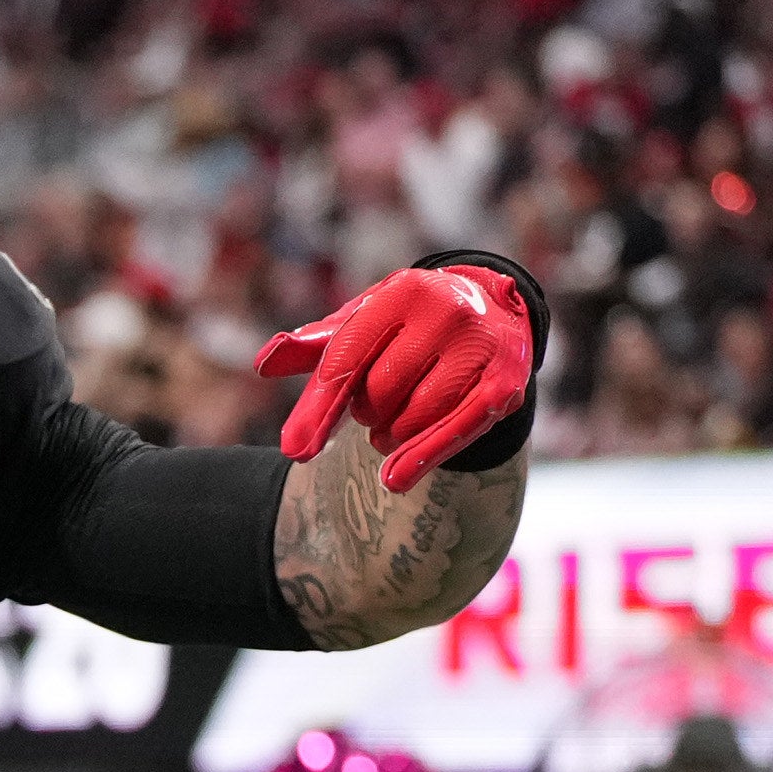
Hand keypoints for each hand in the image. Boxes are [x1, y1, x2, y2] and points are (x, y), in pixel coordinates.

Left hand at [256, 262, 537, 481]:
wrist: (492, 311)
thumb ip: (316, 346)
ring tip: (394, 419)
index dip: (319, 407)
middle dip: (366, 411)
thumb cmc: (410, 324)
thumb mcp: (364, 323)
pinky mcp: (507, 382)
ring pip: (412, 419)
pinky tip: (394, 480)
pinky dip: (420, 459)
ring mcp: (482, 346)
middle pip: (378, 394)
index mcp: (405, 290)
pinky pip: (454, 433)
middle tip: (375, 404)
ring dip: (391, 434)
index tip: (296, 449)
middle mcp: (449, 311)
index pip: (348, 358)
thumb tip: (265, 361)